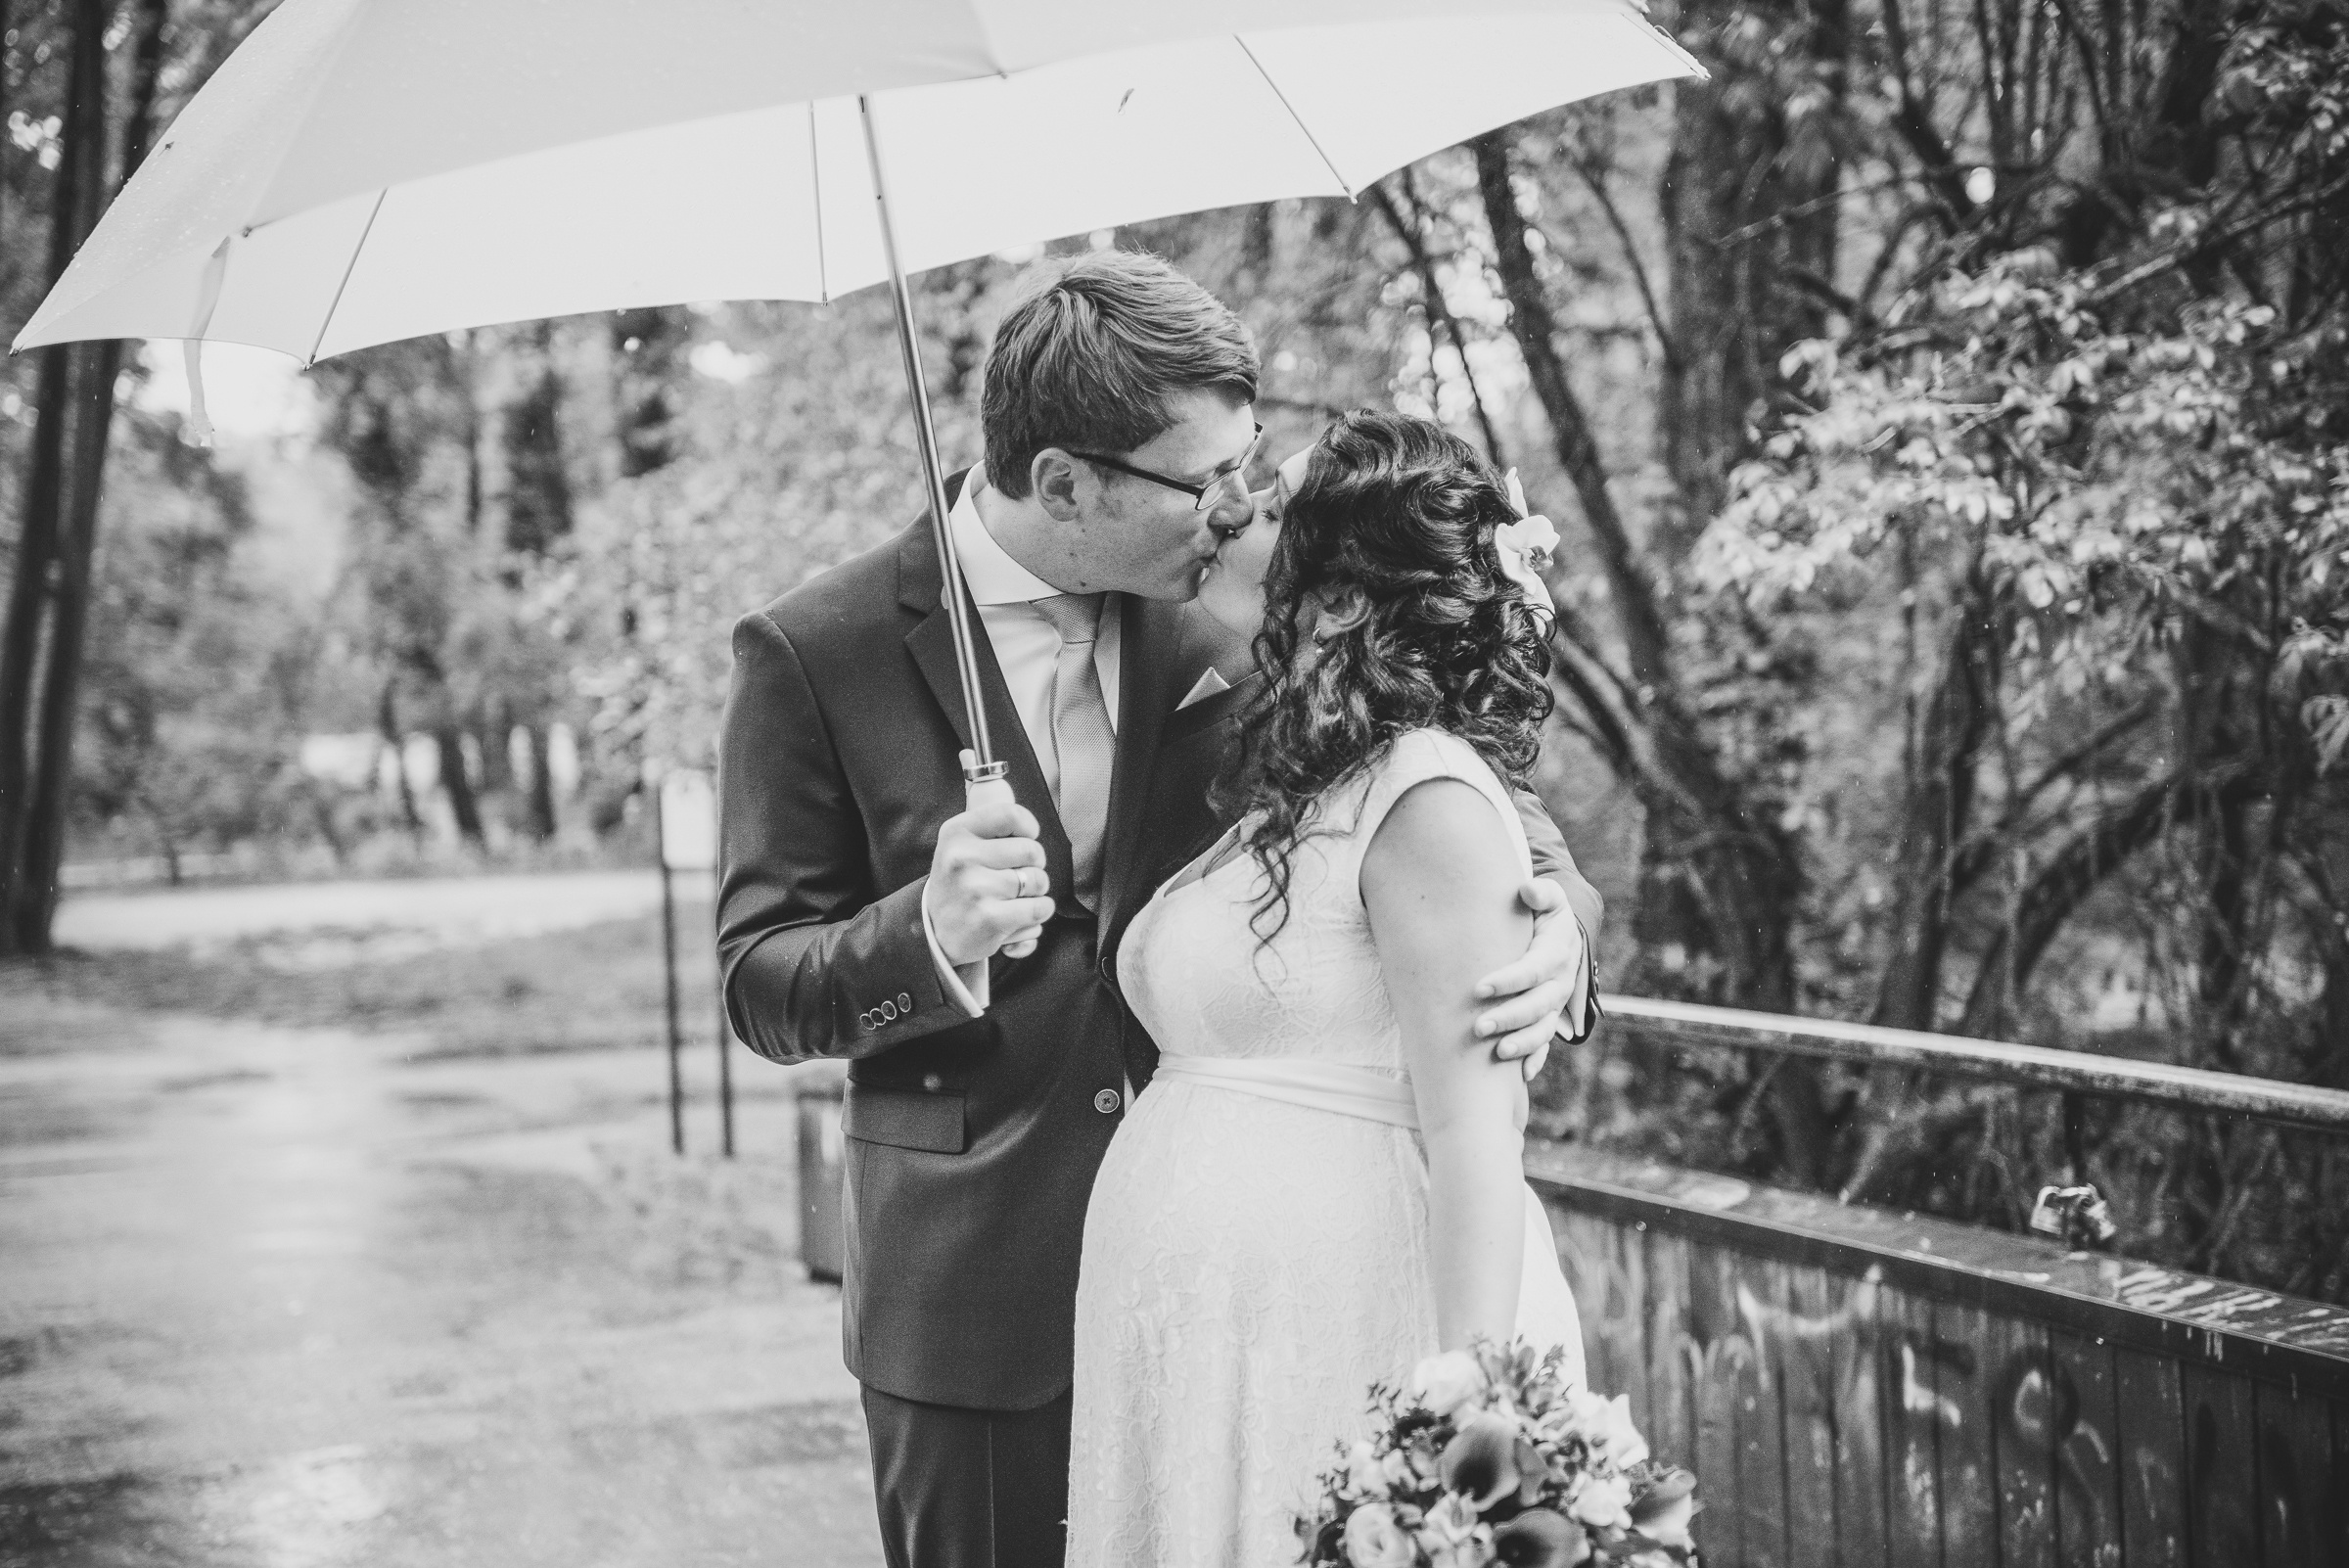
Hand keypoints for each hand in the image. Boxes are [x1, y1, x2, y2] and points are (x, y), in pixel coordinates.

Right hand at [927, 797, 1056, 965]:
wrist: (935, 934)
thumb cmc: (960, 883)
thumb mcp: (960, 844)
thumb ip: (989, 823)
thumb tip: (1013, 797)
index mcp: (956, 833)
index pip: (1010, 814)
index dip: (1028, 828)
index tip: (1025, 840)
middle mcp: (962, 858)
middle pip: (1032, 850)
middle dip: (1034, 866)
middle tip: (1015, 877)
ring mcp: (975, 889)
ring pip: (1039, 881)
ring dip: (1036, 893)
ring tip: (1013, 899)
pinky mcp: (990, 919)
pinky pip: (1040, 908)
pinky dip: (1039, 913)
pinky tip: (1020, 917)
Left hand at [1470, 878, 1592, 1081]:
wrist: (1563, 935)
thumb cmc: (1544, 913)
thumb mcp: (1548, 898)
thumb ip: (1540, 892)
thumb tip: (1526, 890)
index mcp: (1556, 953)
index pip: (1533, 970)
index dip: (1508, 980)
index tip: (1479, 988)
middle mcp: (1559, 983)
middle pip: (1538, 1006)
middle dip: (1510, 1018)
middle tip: (1478, 1027)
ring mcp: (1555, 1005)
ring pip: (1543, 1029)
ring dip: (1523, 1043)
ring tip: (1497, 1053)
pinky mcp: (1549, 1019)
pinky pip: (1545, 1043)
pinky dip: (1535, 1059)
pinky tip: (1519, 1075)